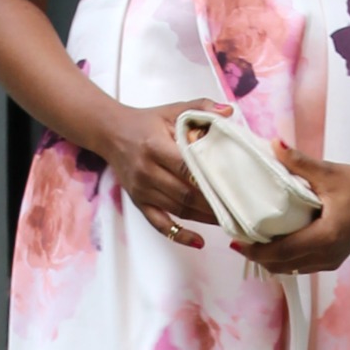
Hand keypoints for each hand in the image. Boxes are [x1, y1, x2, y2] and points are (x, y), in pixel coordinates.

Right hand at [99, 100, 228, 249]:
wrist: (111, 133)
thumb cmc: (147, 122)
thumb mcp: (173, 110)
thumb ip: (201, 107)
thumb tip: (229, 111)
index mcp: (155, 146)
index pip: (187, 166)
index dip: (210, 178)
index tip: (234, 185)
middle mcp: (147, 170)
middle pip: (185, 193)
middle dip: (213, 203)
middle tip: (238, 208)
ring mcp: (142, 190)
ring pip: (178, 209)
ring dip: (204, 218)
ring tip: (228, 221)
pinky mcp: (139, 202)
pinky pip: (159, 224)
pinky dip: (179, 235)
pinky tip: (199, 241)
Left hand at [242, 145, 349, 274]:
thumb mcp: (327, 172)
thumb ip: (298, 161)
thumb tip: (274, 143)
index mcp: (326, 236)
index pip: (282, 252)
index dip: (256, 251)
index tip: (236, 242)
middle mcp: (328, 255)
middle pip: (283, 265)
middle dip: (259, 257)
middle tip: (239, 242)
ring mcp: (332, 260)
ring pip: (292, 269)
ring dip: (271, 260)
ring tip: (252, 244)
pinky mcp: (334, 259)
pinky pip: (303, 266)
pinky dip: (286, 260)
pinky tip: (274, 246)